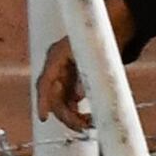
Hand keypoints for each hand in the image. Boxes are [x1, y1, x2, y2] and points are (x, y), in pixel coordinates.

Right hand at [30, 0, 138, 130]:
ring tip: (88, 125)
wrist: (113, 28)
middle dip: (65, 115)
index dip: (42, 101)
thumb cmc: (101, 38)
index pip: (44, 82)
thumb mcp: (93, 55)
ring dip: (72, 116)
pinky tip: (88, 119)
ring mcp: (64, 74)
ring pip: (61, 102)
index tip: (43, 117)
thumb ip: (85, 75)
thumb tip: (78, 96)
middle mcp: (56, 67)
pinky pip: (70, 101)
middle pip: (53, 97)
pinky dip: (77, 111)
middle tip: (82, 127)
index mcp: (56, 56)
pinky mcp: (72, 81)